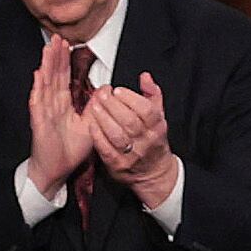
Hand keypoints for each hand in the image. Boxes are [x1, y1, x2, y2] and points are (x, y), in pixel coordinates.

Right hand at [26, 31, 93, 195]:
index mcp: (63, 105)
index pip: (64, 79)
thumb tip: (105, 91)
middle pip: (53, 76)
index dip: (65, 62)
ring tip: (48, 48)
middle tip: (57, 38)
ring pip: (45, 84)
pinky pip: (37, 102)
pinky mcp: (38, 121)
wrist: (56, 170)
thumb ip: (95, 108)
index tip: (68, 45)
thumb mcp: (89, 126)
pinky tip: (38, 74)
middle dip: (55, 56)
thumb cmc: (70, 150)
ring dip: (46, 65)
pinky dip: (38, 87)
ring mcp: (44, 112)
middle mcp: (52, 105)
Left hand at [88, 74, 182, 210]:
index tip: (117, 90)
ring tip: (95, 106)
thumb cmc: (153, 141)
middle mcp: (146, 141)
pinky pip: (106, 150)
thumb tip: (145, 77)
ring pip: (117, 135)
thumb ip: (152, 94)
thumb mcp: (159, 116)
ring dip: (103, 119)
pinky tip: (91, 125)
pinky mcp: (118, 165)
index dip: (131, 98)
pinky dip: (98, 136)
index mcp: (157, 127)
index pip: (146, 111)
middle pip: (130, 121)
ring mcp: (132, 155)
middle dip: (113, 105)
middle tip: (102, 94)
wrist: (154, 173)